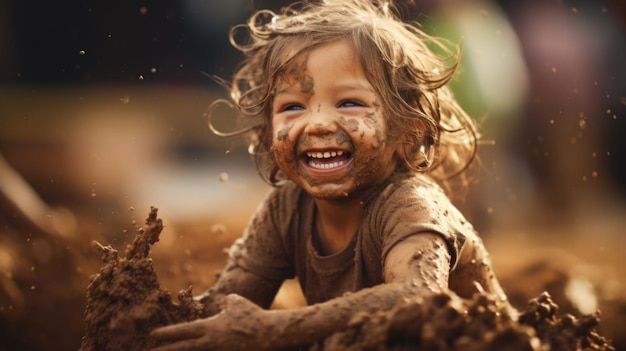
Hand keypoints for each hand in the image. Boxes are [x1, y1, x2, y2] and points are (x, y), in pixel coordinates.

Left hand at [150, 294, 274, 350]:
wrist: (269, 334)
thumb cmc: (253, 316)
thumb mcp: (238, 303)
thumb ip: (227, 302)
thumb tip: (225, 301)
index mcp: (210, 327)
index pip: (182, 331)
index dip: (166, 333)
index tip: (151, 335)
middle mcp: (210, 342)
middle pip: (182, 349)